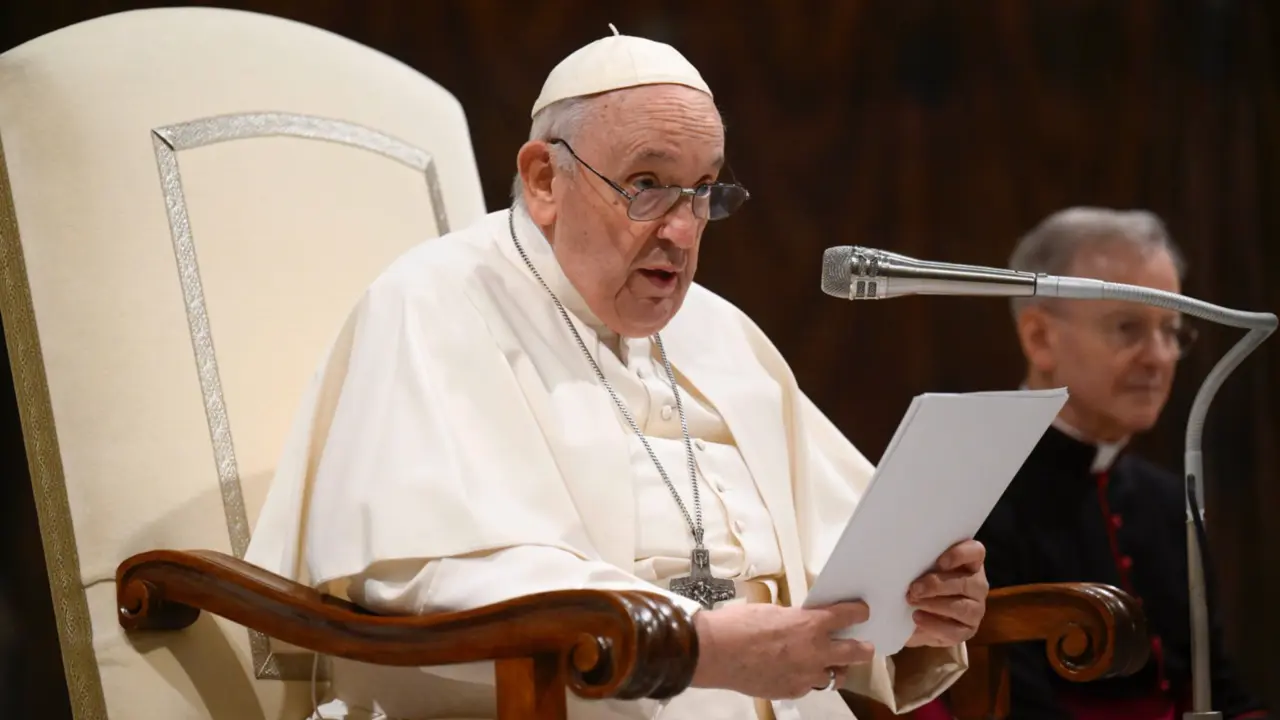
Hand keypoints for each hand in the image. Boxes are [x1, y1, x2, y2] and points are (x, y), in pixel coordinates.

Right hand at [691, 601, 875, 698]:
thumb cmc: (739, 626)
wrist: (716, 652)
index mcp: (811, 624)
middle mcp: (815, 651)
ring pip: (835, 676)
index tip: (862, 612)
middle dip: (863, 649)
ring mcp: (806, 675)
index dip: (859, 613)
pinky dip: (806, 679)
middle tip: (864, 646)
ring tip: (827, 664)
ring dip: (833, 668)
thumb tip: (801, 624)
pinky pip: (809, 686)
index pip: (848, 616)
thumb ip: (795, 619)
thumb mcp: (772, 612)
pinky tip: (794, 672)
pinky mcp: (793, 691)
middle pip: (856, 652)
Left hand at [904, 539, 987, 647]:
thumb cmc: (918, 585)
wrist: (913, 617)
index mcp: (968, 563)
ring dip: (935, 605)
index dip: (961, 555)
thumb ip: (918, 563)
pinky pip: (956, 631)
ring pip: (964, 608)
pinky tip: (917, 617)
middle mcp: (976, 585)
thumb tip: (900, 558)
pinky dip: (934, 625)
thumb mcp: (917, 571)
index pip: (976, 552)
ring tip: (913, 602)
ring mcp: (975, 609)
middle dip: (938, 585)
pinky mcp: (967, 631)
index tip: (939, 562)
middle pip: (968, 583)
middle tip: (914, 588)